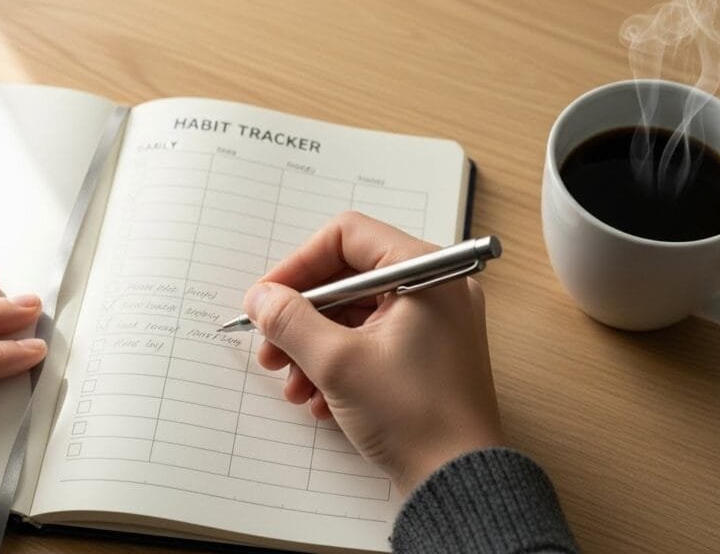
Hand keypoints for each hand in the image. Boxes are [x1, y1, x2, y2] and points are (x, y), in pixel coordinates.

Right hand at [243, 212, 502, 494]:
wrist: (458, 482)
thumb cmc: (416, 418)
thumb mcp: (338, 363)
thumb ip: (291, 321)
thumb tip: (261, 298)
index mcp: (425, 272)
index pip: (347, 237)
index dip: (298, 265)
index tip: (267, 299)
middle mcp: (434, 289)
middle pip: (348, 278)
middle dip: (301, 317)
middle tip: (270, 348)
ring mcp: (432, 323)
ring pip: (354, 315)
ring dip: (313, 347)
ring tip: (291, 385)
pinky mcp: (425, 355)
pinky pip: (370, 342)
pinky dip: (338, 364)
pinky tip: (318, 399)